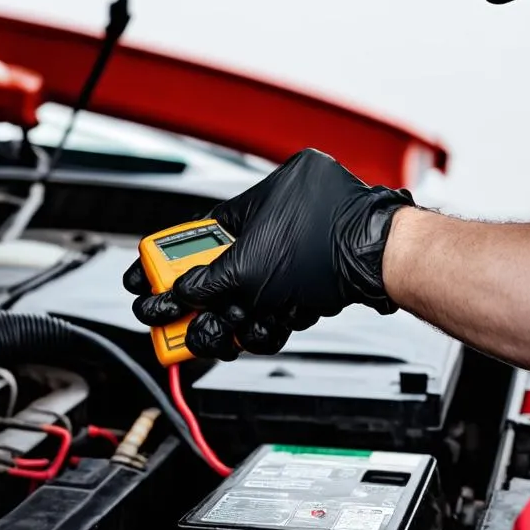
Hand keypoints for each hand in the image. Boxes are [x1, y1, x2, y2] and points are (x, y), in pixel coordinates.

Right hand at [122, 149, 414, 361]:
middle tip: (182, 325)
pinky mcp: (317, 283)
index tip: (146, 282)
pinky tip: (274, 324)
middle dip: (208, 304)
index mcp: (261, 198)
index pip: (199, 234)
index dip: (168, 262)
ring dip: (243, 319)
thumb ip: (207, 282)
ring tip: (235, 330)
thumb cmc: (330, 242)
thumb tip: (180, 294)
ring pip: (252, 296)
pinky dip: (274, 320)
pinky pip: (280, 306)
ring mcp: (299, 255)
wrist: (382, 264)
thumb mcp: (250, 267)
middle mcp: (280, 222)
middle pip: (223, 272)